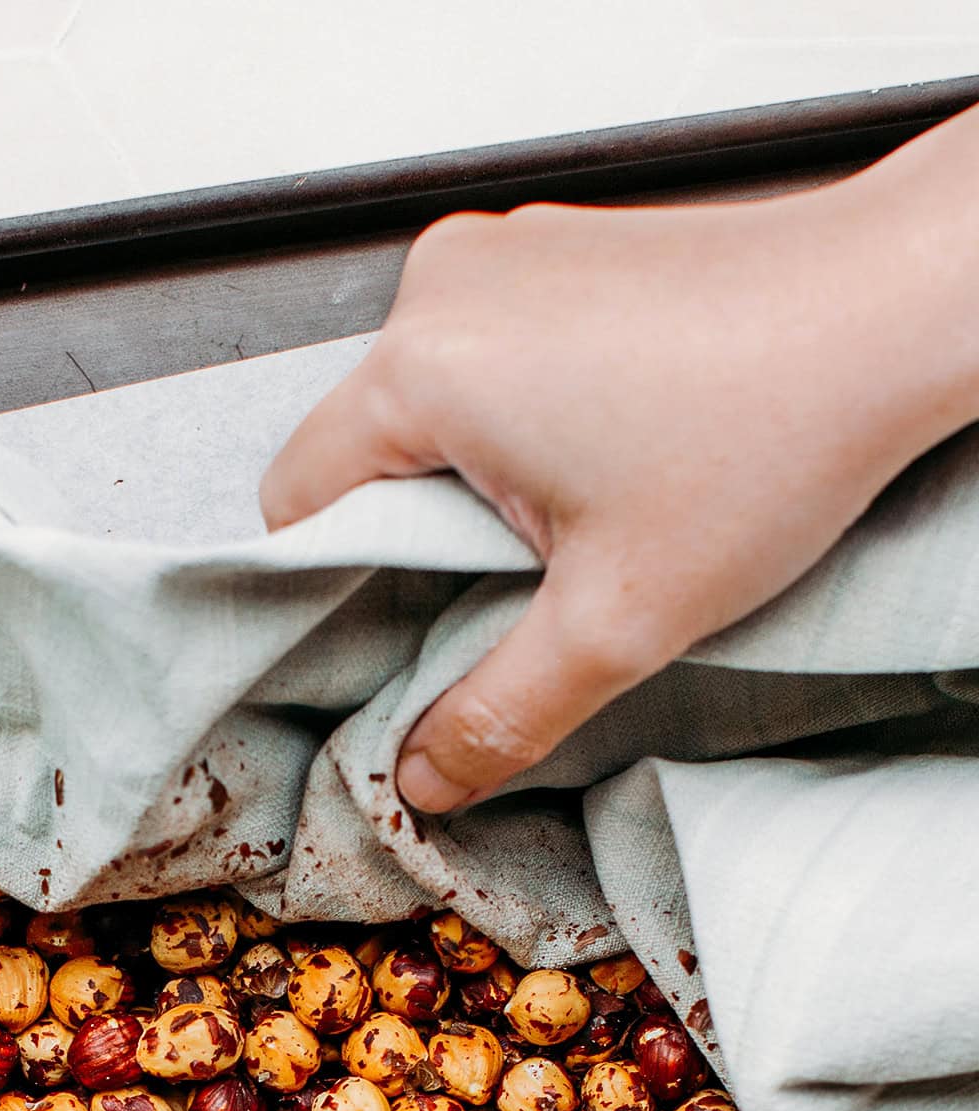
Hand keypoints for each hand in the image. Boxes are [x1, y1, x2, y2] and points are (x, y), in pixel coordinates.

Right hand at [261, 108, 978, 811]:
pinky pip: (493, 354)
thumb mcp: (619, 620)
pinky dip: (528, 416)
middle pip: (363, 452)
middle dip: (423, 536)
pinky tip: (615, 452)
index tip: (408, 637)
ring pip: (432, 406)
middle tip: (523, 588)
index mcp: (421, 369)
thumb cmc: (777, 431)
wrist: (904, 306)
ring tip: (588, 516)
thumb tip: (422, 778)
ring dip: (482, 478)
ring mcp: (504, 251)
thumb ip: (499, 714)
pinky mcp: (561, 243)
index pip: (295, 503)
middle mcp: (442, 287)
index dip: (336, 590)